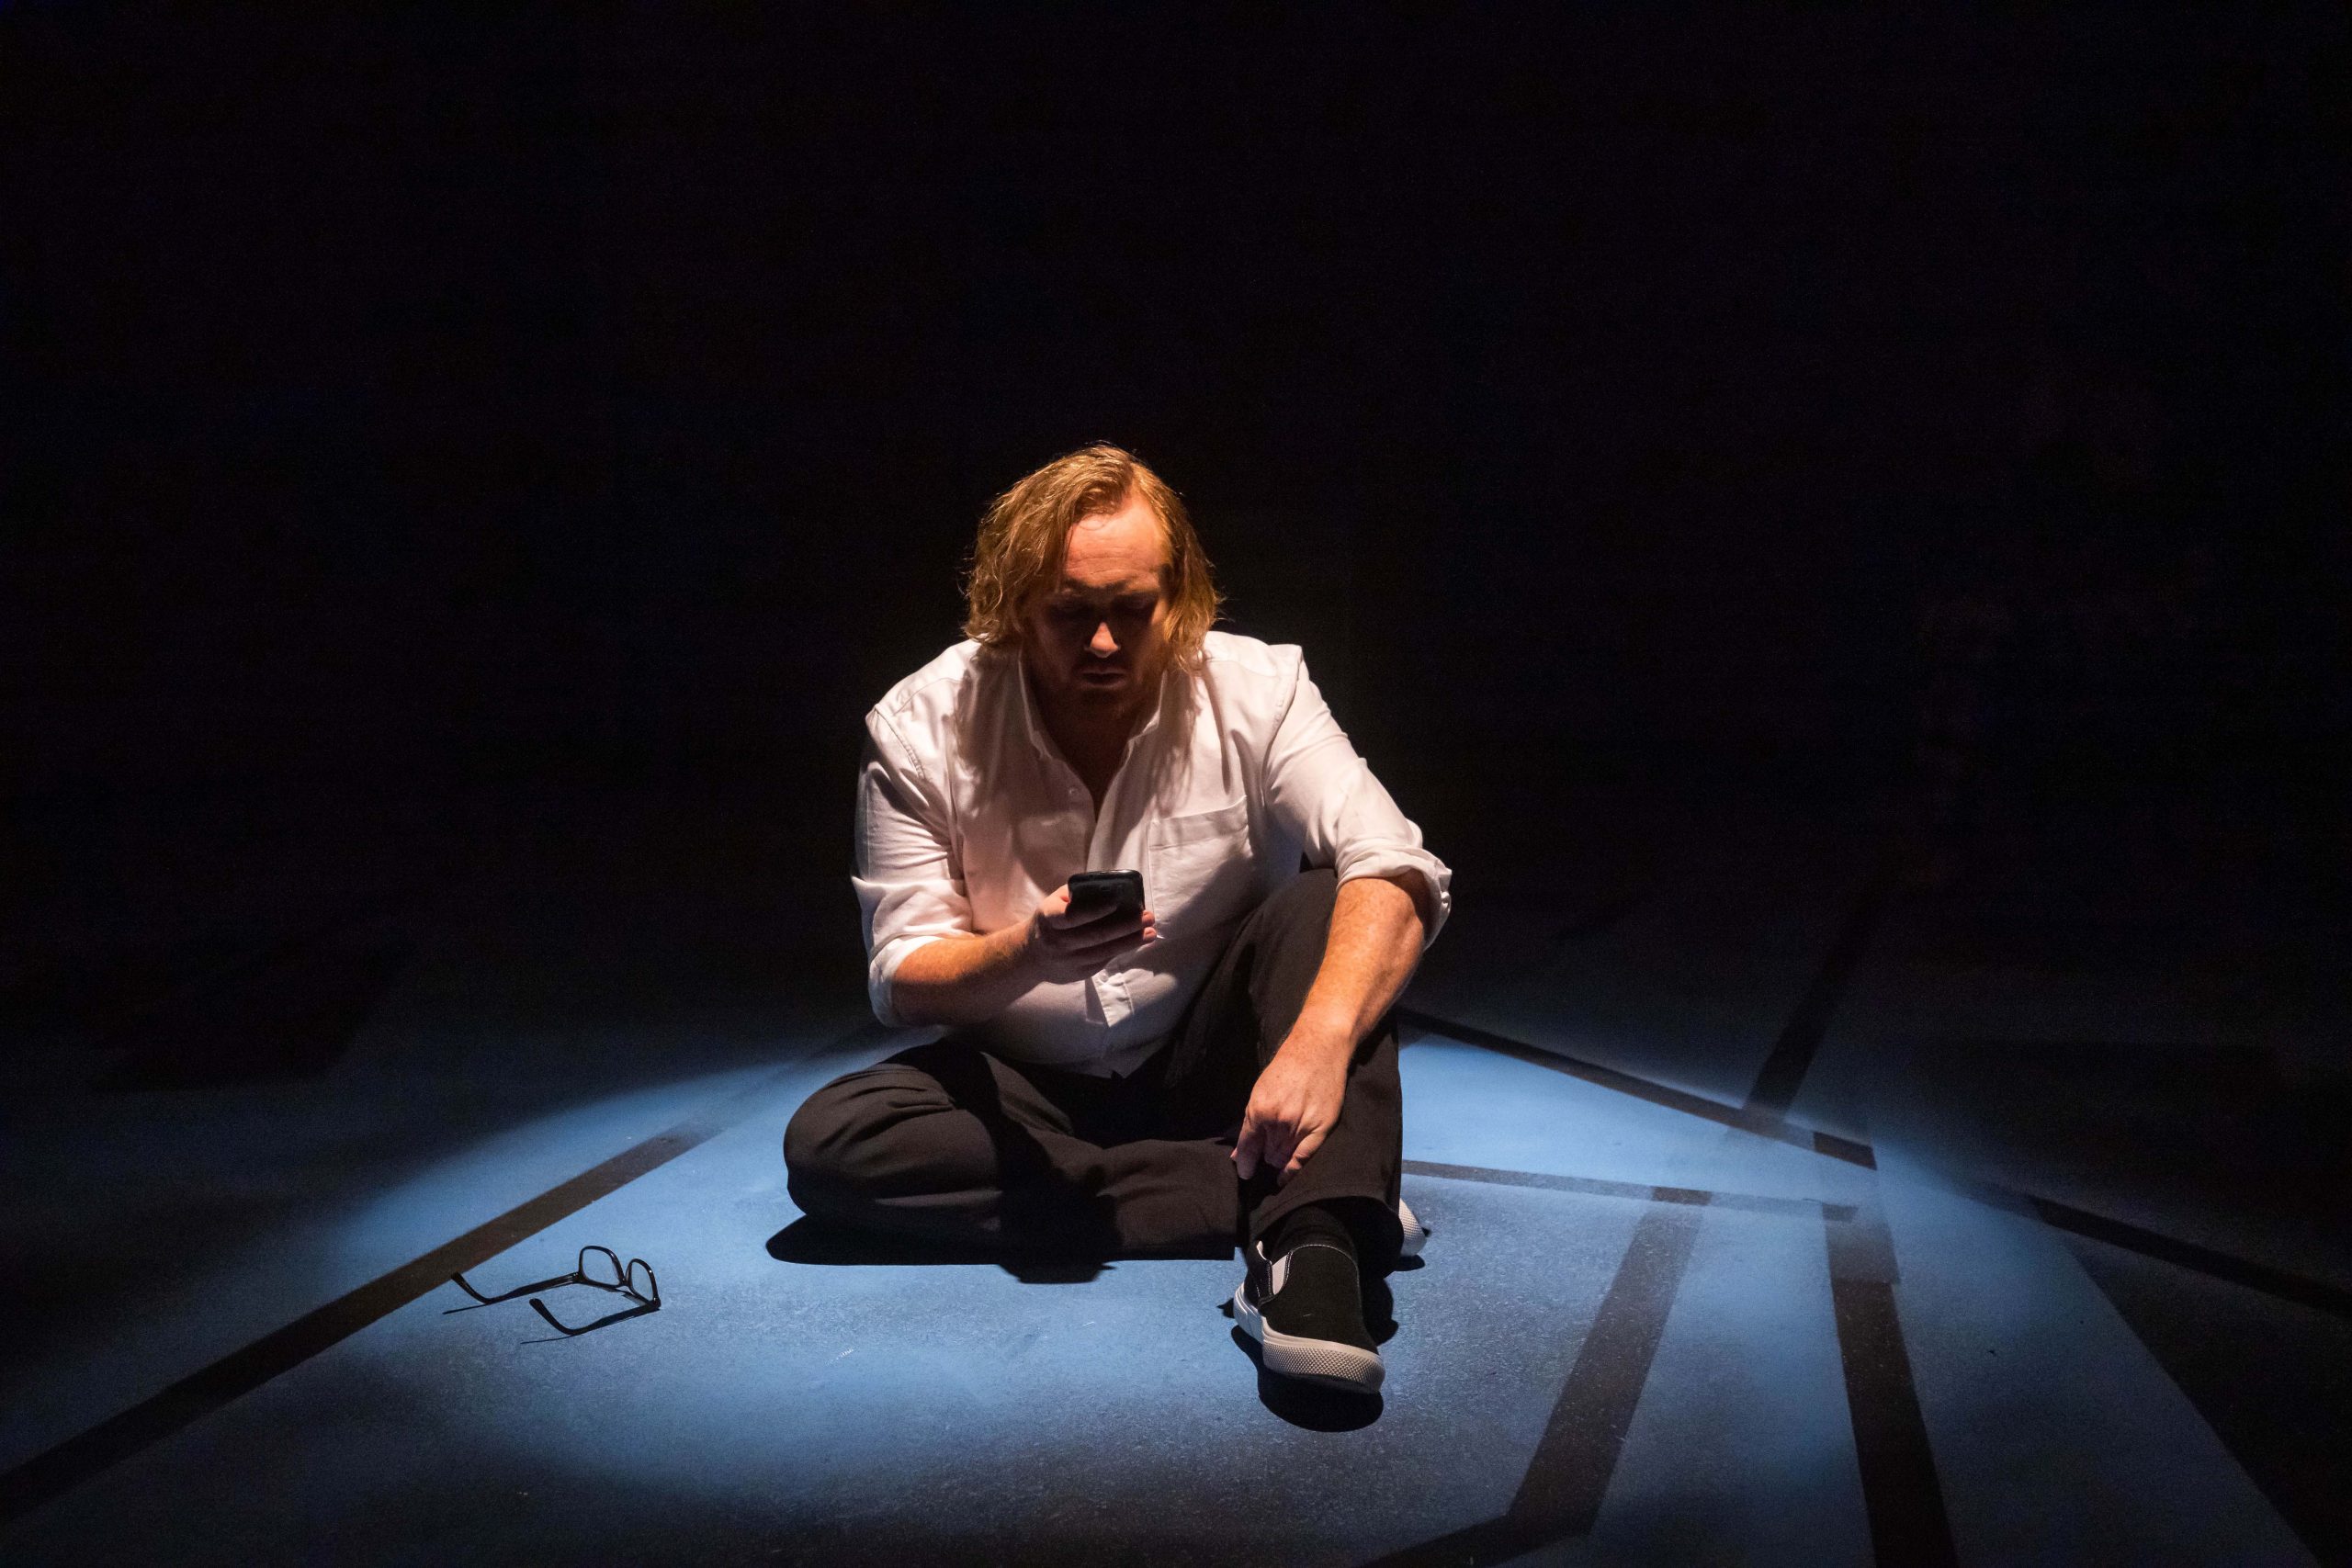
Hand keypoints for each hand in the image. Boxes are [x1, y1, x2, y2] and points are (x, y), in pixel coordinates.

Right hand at [1021, 883, 1156, 982]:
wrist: (1031, 956)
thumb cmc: (1050, 921)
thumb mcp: (1054, 903)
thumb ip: (1077, 894)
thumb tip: (1111, 886)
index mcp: (1049, 919)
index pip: (1072, 915)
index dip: (1095, 910)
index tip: (1117, 902)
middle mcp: (1057, 942)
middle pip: (1096, 935)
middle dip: (1125, 925)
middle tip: (1147, 917)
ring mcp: (1068, 961)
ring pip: (1104, 951)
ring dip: (1131, 941)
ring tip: (1151, 932)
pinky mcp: (1079, 974)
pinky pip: (1104, 960)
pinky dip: (1122, 950)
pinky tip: (1136, 941)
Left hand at [1232, 1034, 1349, 1185]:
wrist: (1318, 1050)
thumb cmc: (1286, 1068)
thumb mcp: (1259, 1091)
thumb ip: (1250, 1125)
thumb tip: (1238, 1155)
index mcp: (1260, 1110)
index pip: (1248, 1146)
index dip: (1245, 1162)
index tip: (1245, 1173)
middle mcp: (1280, 1121)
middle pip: (1267, 1154)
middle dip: (1264, 1155)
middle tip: (1267, 1151)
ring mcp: (1301, 1126)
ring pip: (1283, 1157)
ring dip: (1278, 1158)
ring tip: (1278, 1153)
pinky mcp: (1320, 1128)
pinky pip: (1303, 1159)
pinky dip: (1291, 1171)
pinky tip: (1283, 1178)